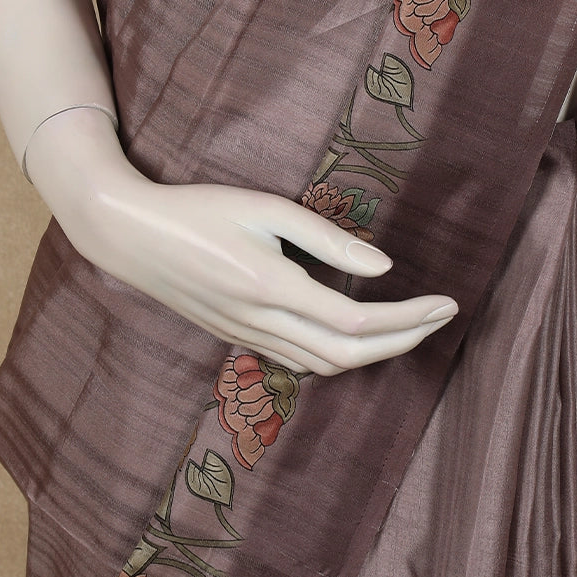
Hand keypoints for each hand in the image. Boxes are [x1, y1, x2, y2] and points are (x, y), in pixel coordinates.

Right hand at [21, 104, 458, 375]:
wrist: (130, 235)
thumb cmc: (199, 209)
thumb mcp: (266, 209)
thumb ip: (326, 238)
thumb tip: (383, 267)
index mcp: (272, 290)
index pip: (359, 324)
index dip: (409, 319)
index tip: (446, 302)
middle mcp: (262, 324)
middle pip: (350, 356)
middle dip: (404, 342)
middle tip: (442, 318)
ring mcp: (247, 337)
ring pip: (325, 367)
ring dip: (375, 355)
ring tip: (411, 327)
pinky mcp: (237, 337)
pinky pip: (300, 362)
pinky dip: (340, 358)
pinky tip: (356, 338)